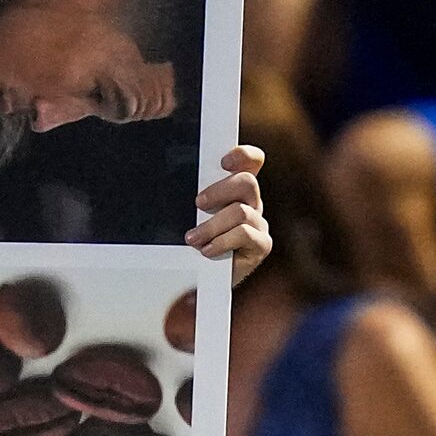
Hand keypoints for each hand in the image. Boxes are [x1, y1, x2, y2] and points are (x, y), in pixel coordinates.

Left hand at [188, 145, 271, 285]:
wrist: (203, 280)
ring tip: (192, 239)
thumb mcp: (192, 215)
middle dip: (220, 190)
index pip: (252, 162)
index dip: (243, 155)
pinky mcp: (261, 245)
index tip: (223, 162)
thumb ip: (196, 198)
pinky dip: (222, 241)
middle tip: (198, 203)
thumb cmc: (196, 242)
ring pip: (240, 212)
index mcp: (237, 190)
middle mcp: (253, 203)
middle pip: (247, 182)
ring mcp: (259, 224)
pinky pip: (244, 234)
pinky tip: (207, 250)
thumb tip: (175, 173)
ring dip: (212, 225)